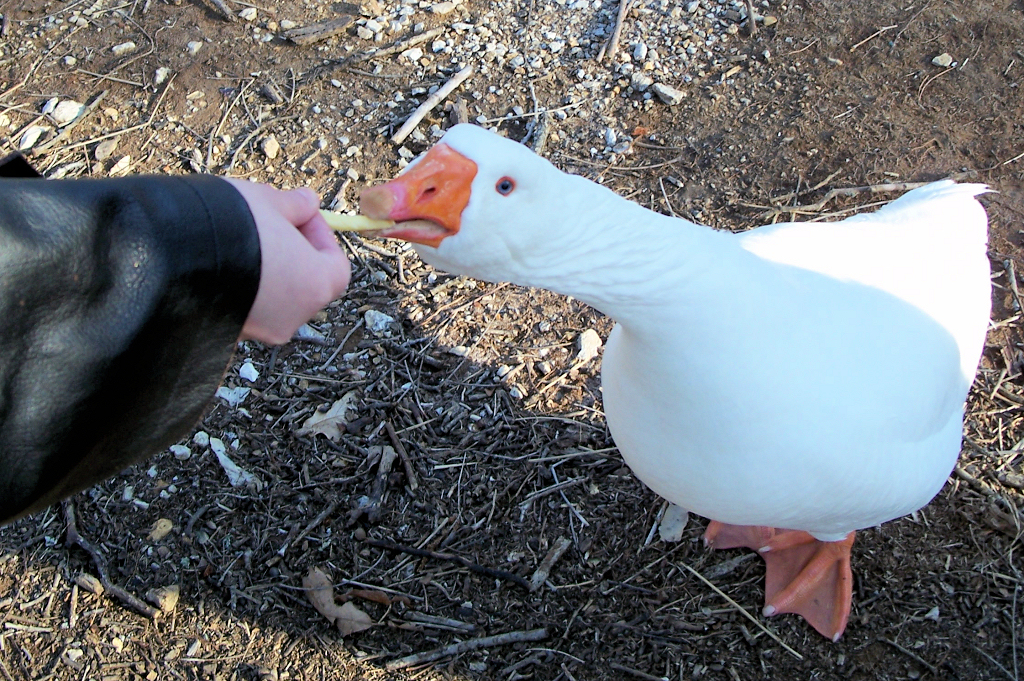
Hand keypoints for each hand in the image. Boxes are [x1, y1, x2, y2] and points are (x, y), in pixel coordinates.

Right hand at [225, 179, 351, 344]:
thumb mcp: (267, 202)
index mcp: (316, 286)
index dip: (320, 235)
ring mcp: (260, 330)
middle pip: (305, 283)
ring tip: (239, 238)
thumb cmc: (232, 225)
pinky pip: (245, 306)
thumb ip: (294, 204)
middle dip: (292, 252)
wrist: (170, 257)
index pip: (336, 265)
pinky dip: (241, 286)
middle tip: (270, 223)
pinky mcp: (230, 334)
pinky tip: (221, 259)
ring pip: (274, 297)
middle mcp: (293, 317)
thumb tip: (307, 201)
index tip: (301, 213)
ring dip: (265, 269)